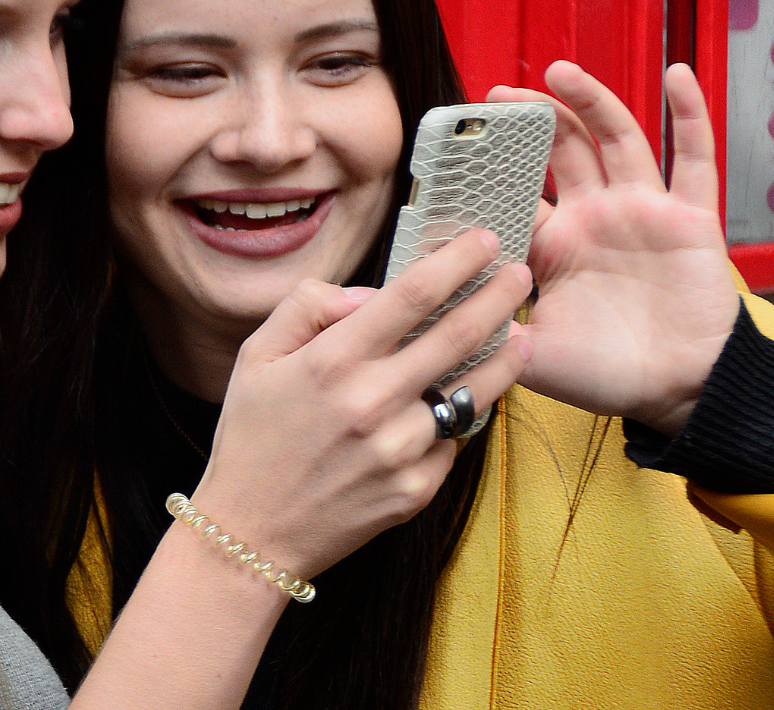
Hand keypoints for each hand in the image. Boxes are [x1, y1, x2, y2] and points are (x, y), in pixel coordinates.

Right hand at [190, 230, 531, 579]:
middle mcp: (371, 403)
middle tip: (521, 274)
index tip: (482, 241)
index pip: (411, 294)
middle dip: (498, 297)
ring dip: (505, 358)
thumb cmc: (251, 436)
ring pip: (471, 392)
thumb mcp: (255, 357)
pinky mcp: (415, 491)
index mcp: (331, 362)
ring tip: (523, 336)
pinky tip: (465, 402)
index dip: (455, 261)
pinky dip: (461, 418)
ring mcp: (398, 451)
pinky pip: (453, 442)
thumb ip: (307, 307)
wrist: (250, 533)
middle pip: (457, 335)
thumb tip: (367, 295)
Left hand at [485, 61, 739, 435]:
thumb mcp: (535, 356)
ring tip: (559, 70)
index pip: (519, 192)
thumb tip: (437, 327)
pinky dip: (689, 115)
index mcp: (558, 246)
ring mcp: (644, 211)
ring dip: (590, 101)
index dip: (493, 170)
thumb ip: (491, 335)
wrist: (681, 392)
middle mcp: (598, 217)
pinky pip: (694, 159)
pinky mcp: (690, 217)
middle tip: (498, 91)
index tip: (461, 144)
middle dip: (532, 117)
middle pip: (562, 149)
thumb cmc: (610, 375)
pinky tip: (676, 75)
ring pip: (616, 139)